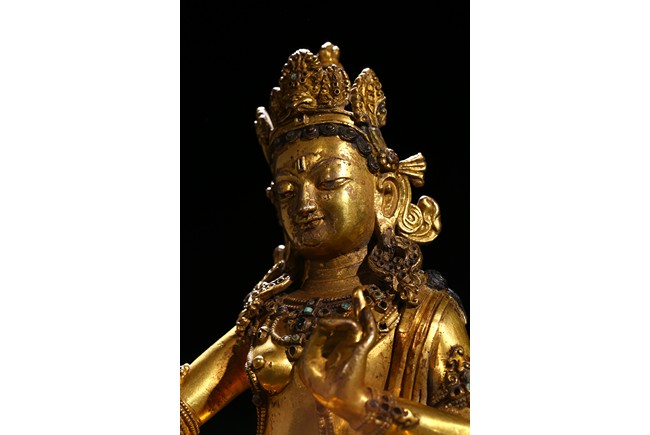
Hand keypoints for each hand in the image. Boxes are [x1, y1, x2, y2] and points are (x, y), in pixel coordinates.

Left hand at [298, 288, 377, 425]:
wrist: (337, 401)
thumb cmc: (322, 386)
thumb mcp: (309, 361)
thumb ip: (315, 339)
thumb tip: (323, 321)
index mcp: (333, 350)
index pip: (333, 329)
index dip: (328, 322)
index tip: (323, 322)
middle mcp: (346, 346)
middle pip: (352, 322)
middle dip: (355, 306)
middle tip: (357, 291)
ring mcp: (355, 347)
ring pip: (359, 322)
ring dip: (356, 308)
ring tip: (357, 294)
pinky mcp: (362, 349)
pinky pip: (367, 330)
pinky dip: (366, 318)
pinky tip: (365, 307)